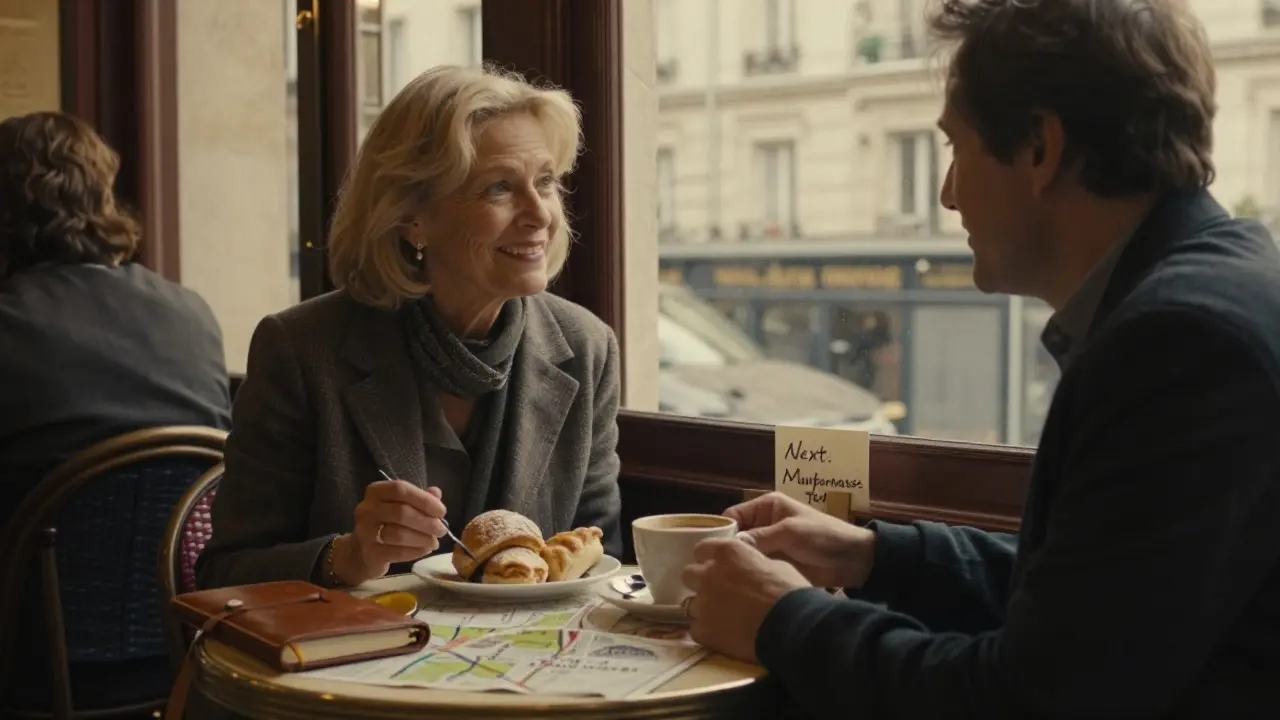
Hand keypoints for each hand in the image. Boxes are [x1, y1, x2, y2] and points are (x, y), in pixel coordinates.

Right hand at [333, 479, 447, 584]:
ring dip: (423, 538)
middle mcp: (367, 509)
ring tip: (434, 542)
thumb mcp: (401, 505)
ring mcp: (365, 531)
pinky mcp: (370, 552)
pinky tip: (425, 550)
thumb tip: (436, 493)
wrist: (361, 551)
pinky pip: (397, 552)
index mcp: (376, 491)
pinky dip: (416, 551)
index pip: (400, 489)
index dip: (424, 500)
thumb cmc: (386, 523)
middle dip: (427, 522)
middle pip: (401, 512)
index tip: (441, 511)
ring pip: (399, 534)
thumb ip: (418, 498)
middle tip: (442, 530)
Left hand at [681, 538, 810, 663]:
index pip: (701, 549)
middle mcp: (708, 574)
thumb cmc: (789, 591)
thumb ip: (750, 563)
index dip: (709, 559)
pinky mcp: (703, 630)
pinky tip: (724, 636)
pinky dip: (707, 632)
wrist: (792, 626)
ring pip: (690, 604)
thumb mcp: (774, 564)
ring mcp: (703, 603)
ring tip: (722, 618)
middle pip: (689, 574)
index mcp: (727, 553)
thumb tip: (747, 569)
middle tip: (718, 592)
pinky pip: (696, 629)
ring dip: (704, 608)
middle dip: (700, 582)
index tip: (718, 567)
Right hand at [724, 491, 875, 588]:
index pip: (733, 515)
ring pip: (743, 554)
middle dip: (724, 549)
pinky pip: (755, 568)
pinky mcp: (775, 564)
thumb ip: (760, 537)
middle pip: (734, 536)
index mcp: (766, 507)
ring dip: (735, 564)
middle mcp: (763, 524)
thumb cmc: (823, 535)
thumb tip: (730, 546)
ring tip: (718, 579)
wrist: (852, 559)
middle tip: (709, 567)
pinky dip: (747, 574)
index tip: (708, 548)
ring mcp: (768, 546)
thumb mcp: (790, 531)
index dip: (720, 530)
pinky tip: (735, 585)